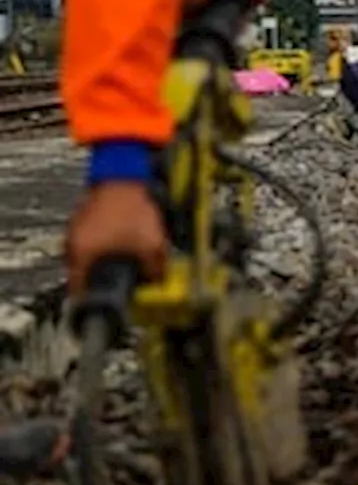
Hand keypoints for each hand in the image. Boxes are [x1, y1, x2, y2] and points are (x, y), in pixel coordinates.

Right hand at [65, 182, 167, 296]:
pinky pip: (97, 244)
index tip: (112, 311)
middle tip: (130, 288)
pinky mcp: (85, 221)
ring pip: (93, 260)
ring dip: (112, 265)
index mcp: (81, 256)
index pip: (82, 294)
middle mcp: (72, 245)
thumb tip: (157, 285)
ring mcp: (77, 232)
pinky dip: (111, 249)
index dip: (98, 306)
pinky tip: (129, 246)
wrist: (125, 173)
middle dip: (110, 285)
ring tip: (134, 264)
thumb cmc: (131, 208)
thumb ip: (155, 272)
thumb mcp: (152, 246)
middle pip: (89, 278)